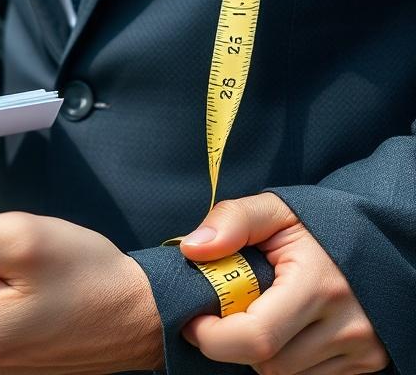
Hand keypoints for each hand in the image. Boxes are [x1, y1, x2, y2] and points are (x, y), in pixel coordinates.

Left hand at [179, 193, 389, 373]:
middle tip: (226, 312)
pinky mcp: (368, 361)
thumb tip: (193, 249)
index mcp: (318, 284)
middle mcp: (347, 324)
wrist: (374, 238)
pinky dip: (288, 357)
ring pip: (286, 374)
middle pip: (267, 363)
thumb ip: (231, 221)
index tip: (195, 320)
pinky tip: (287, 327)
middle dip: (236, 341)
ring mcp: (361, 347)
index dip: (213, 337)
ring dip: (263, 351)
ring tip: (263, 312)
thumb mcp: (272, 209)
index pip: (256, 337)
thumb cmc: (315, 224)